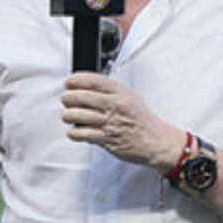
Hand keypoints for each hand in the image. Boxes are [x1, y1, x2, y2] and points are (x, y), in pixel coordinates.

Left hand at [61, 72, 183, 168]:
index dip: (75, 80)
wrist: (156, 142)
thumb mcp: (130, 98)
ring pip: (77, 115)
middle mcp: (115, 106)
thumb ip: (110, 91)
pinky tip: (75, 131)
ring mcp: (110, 123)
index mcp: (120, 93)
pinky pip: (82, 134)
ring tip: (69, 116)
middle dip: (67, 98)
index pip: (93, 80)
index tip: (69, 83)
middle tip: (66, 100)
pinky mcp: (107, 139)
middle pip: (80, 97)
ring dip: (68, 116)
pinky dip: (74, 133)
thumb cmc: (142, 121)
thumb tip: (87, 87)